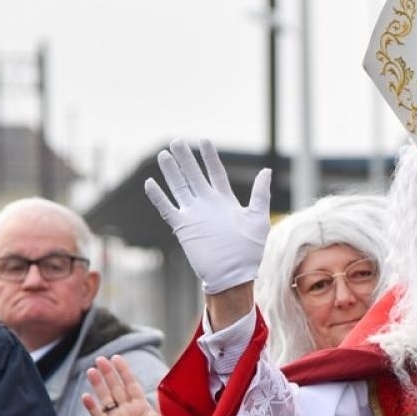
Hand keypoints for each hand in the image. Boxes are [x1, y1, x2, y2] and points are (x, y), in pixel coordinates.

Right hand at [83, 355, 171, 415]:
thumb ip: (162, 405)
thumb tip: (168, 389)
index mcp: (141, 406)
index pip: (131, 384)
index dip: (124, 371)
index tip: (117, 358)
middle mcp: (127, 410)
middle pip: (116, 387)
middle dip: (108, 373)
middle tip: (101, 358)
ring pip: (105, 398)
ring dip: (98, 385)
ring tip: (91, 370)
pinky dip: (92, 407)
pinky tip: (86, 396)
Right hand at [144, 138, 271, 293]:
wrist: (233, 274)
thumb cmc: (249, 251)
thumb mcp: (258, 219)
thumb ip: (260, 194)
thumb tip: (266, 169)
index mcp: (225, 201)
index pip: (215, 173)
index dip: (209, 157)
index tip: (204, 141)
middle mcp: (207, 205)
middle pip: (193, 176)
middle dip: (185, 159)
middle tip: (177, 141)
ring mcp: (194, 215)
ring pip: (179, 187)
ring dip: (171, 172)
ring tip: (163, 155)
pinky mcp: (183, 227)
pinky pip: (167, 208)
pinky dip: (158, 196)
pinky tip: (150, 182)